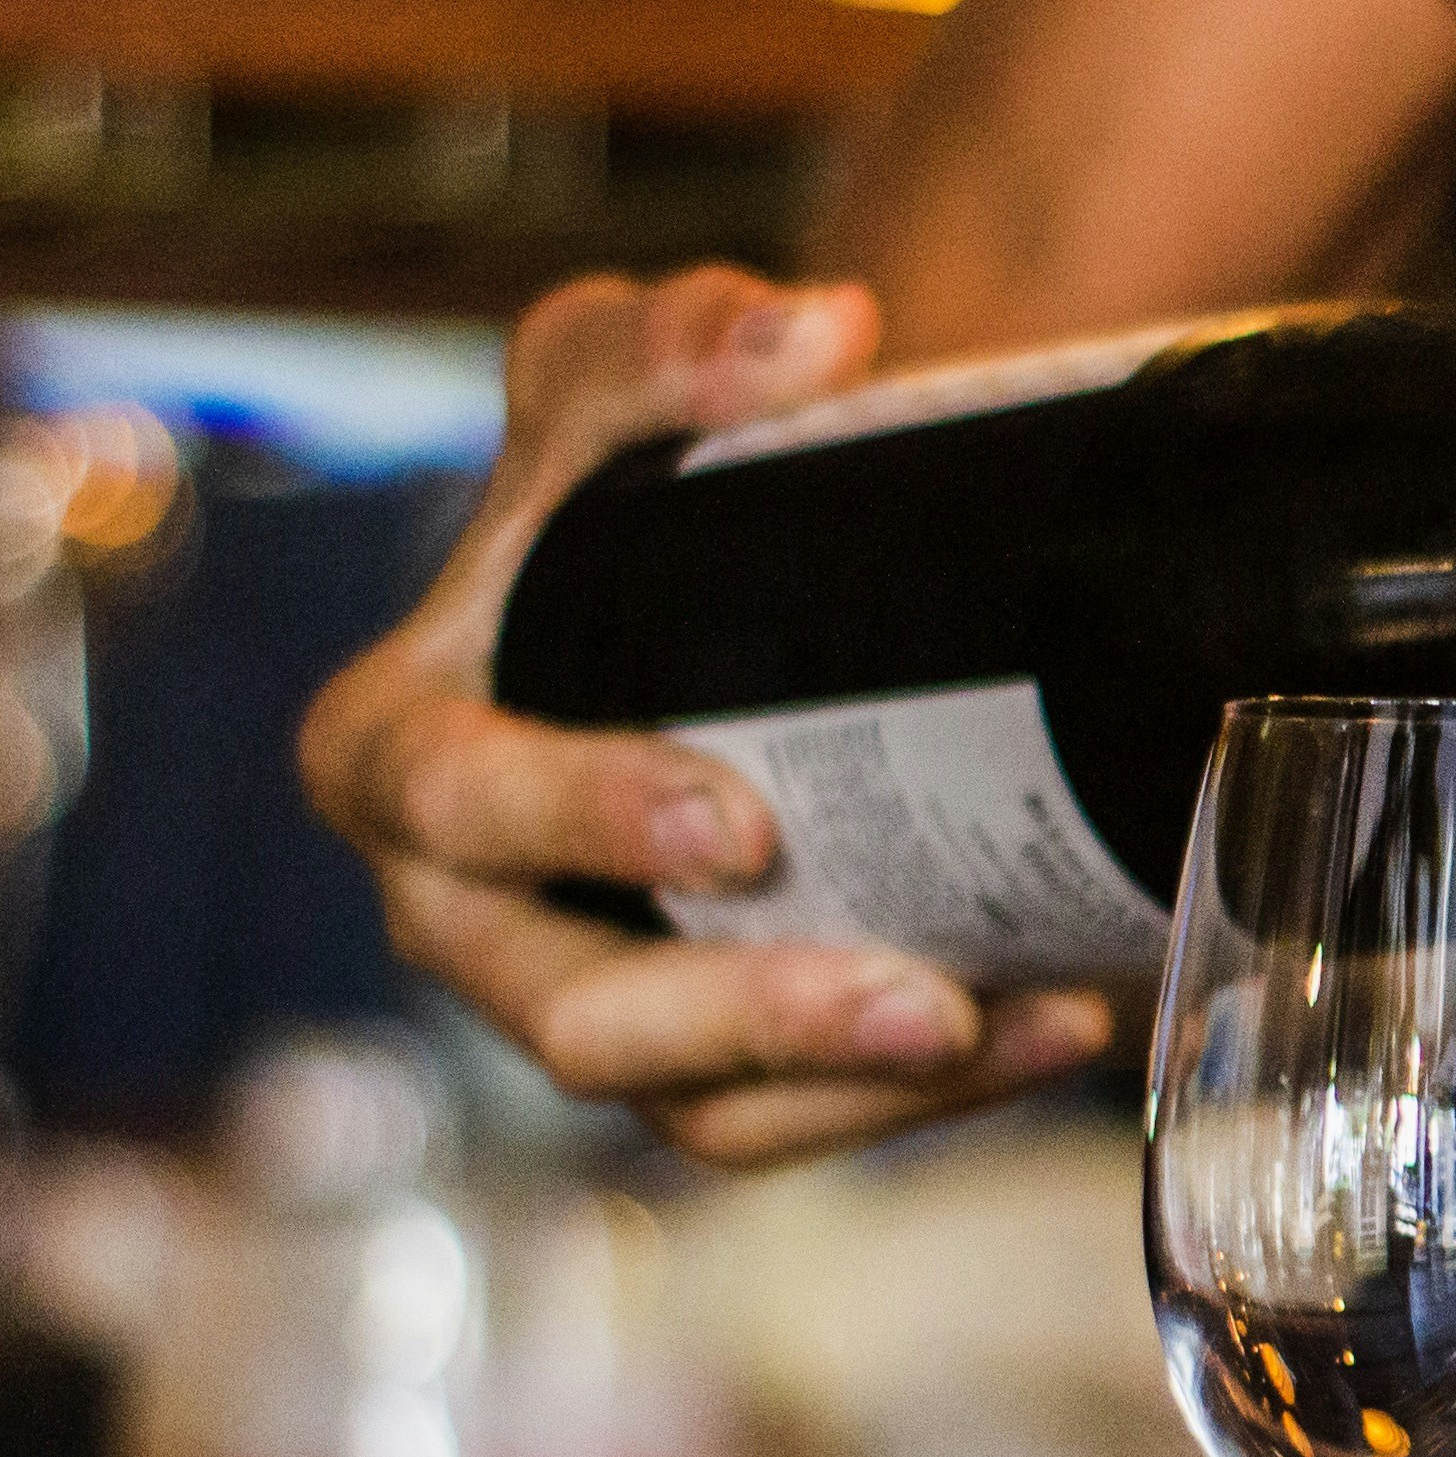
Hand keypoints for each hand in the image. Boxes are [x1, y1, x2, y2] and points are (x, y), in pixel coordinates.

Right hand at [297, 267, 1113, 1166]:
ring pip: (698, 1108)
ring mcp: (591, 1000)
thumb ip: (675, 338)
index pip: (451, 801)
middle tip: (911, 994)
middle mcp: (472, 906)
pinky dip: (929, 1097)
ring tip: (1004, 1030)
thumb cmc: (629, 489)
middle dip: (746, 1016)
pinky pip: (796, 1123)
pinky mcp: (704, 1065)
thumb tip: (811, 333)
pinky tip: (1053, 1023)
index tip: (741, 820)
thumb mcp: (622, 382)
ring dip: (857, 1089)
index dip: (579, 819)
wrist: (736, 585)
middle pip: (579, 1011)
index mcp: (401, 747)